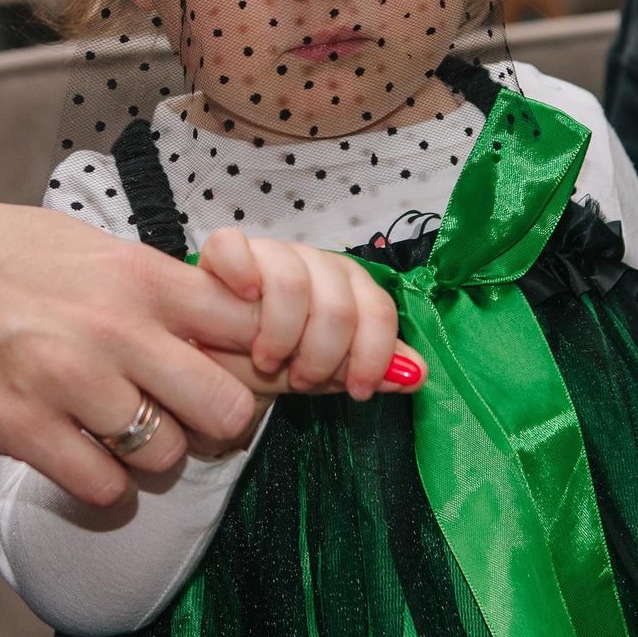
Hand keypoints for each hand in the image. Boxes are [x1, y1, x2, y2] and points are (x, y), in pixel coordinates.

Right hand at [0, 191, 263, 506]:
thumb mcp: (79, 243)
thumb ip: (147, 283)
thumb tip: (214, 316)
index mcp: (137, 274)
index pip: (251, 326)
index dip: (255, 357)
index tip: (233, 367)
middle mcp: (116, 328)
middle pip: (229, 408)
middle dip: (212, 421)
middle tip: (180, 414)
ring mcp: (70, 382)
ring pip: (167, 456)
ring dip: (148, 454)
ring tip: (111, 429)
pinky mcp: (23, 431)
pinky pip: (102, 488)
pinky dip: (97, 484)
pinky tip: (73, 453)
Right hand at [185, 228, 420, 453]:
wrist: (221, 365)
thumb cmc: (278, 363)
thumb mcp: (326, 373)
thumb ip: (366, 370)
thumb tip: (416, 373)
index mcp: (349, 288)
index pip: (378, 309)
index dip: (374, 353)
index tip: (359, 391)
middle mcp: (315, 265)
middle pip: (339, 304)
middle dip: (324, 355)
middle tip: (303, 381)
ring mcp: (271, 253)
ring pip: (292, 282)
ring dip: (283, 333)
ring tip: (268, 363)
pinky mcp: (224, 251)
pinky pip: (231, 245)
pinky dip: (240, 270)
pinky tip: (243, 297)